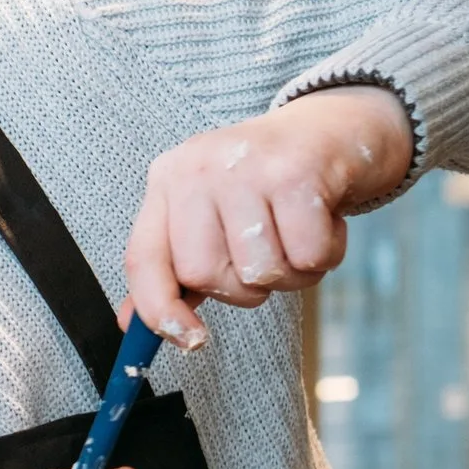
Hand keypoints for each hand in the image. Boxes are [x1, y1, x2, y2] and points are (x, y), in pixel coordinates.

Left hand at [121, 84, 412, 349]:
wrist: (334, 128)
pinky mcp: (297, 173)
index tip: (190, 340)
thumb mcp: (209, 214)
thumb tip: (134, 325)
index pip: (143, 260)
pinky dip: (325, 255)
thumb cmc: (266, 183)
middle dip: (244, 287)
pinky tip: (324, 223)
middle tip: (267, 256)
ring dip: (290, 275)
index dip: (159, 310)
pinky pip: (307, 256)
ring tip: (298, 237)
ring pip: (259, 272)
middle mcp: (197, 168)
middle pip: (204, 275)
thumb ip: (172, 269)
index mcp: (167, 181)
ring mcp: (245, 167)